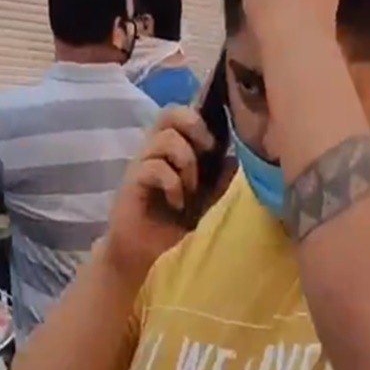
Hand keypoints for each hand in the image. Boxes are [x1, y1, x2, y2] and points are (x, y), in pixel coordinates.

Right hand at [101, 107, 214, 284]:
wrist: (147, 257)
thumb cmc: (178, 227)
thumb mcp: (210, 202)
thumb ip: (222, 179)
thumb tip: (238, 157)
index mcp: (177, 150)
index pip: (186, 113)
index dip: (205, 116)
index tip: (221, 140)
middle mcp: (158, 151)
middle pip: (170, 112)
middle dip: (194, 125)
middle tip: (207, 149)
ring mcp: (142, 165)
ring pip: (165, 138)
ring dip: (186, 162)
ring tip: (191, 190)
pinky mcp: (131, 183)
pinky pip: (153, 167)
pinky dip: (172, 183)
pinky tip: (177, 203)